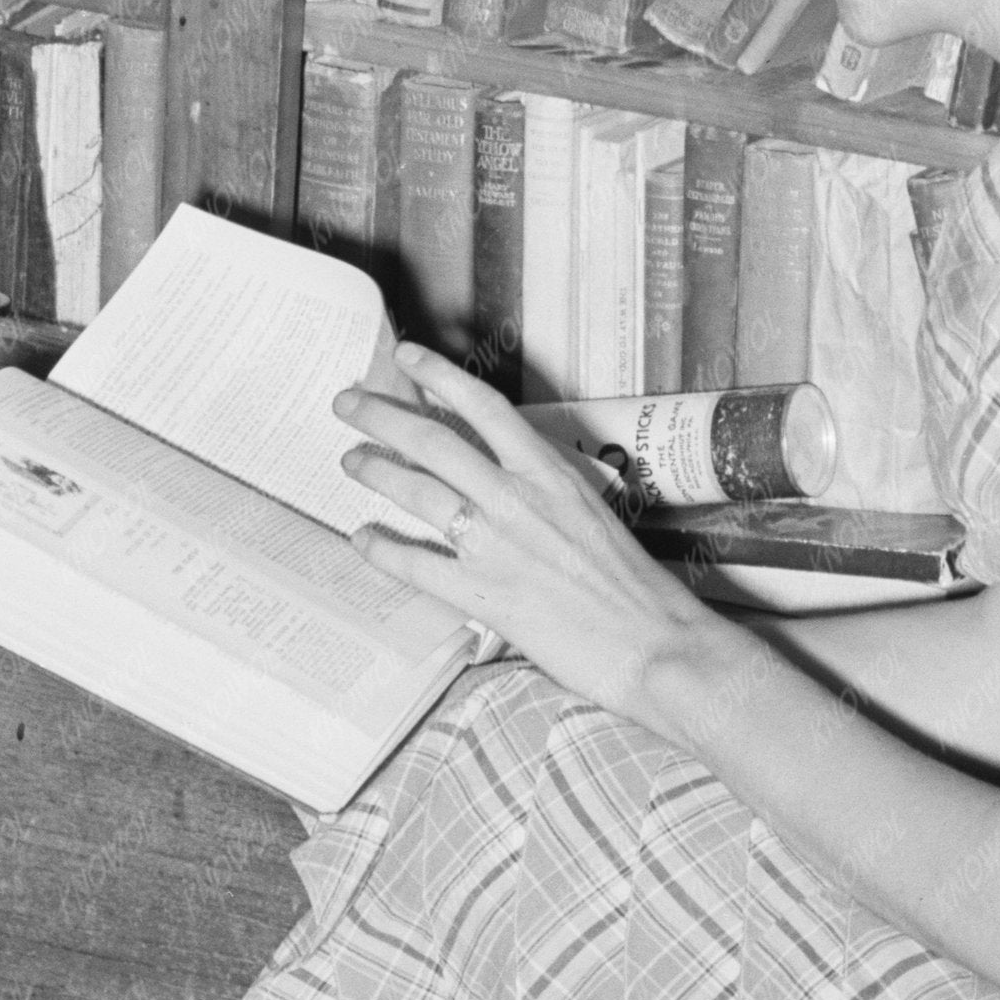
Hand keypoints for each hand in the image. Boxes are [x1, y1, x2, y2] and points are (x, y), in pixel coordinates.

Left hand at [333, 353, 694, 723]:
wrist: (653, 642)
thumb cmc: (633, 586)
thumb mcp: (592, 513)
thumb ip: (546, 492)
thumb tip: (505, 478)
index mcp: (551, 473)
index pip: (484, 406)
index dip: (439, 375)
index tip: (406, 356)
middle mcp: (518, 499)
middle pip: (434, 441)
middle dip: (382, 417)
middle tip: (347, 404)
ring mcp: (496, 546)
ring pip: (418, 492)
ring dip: (376, 472)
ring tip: (350, 461)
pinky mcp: (483, 595)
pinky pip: (416, 565)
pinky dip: (382, 549)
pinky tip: (362, 539)